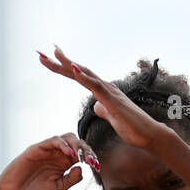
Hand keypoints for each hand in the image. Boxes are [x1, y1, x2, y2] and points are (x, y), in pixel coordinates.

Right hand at [0, 133, 93, 189]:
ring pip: (67, 138)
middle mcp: (57, 155)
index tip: (96, 165)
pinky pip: (53, 141)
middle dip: (86, 149)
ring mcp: (48, 151)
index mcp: (64, 165)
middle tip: (90, 159)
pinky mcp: (38, 148)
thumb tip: (82, 168)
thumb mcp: (57, 189)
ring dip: (76, 145)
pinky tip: (69, 154)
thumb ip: (70, 179)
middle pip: (76, 143)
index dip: (90, 157)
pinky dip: (63, 145)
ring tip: (80, 157)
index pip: (81, 155)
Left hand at [37, 45, 165, 151]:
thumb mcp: (112, 118)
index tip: (48, 59)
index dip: (63, 68)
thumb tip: (96, 106)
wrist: (149, 135)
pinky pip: (96, 86)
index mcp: (102, 92)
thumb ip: (103, 110)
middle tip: (40, 53)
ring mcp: (109, 92)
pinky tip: (73, 69)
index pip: (79, 76)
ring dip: (69, 64)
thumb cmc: (133, 128)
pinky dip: (84, 76)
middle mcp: (104, 87)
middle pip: (78, 71)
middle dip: (59, 62)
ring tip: (54, 54)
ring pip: (85, 74)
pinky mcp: (113, 100)